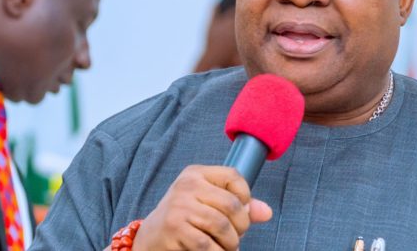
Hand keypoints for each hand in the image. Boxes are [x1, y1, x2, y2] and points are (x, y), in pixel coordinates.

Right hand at [132, 165, 271, 249]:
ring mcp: (179, 206)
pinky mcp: (174, 228)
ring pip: (222, 226)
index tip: (243, 211)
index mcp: (196, 173)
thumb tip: (266, 212)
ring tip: (228, 247)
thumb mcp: (208, 204)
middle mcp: (187, 185)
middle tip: (237, 236)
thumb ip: (238, 205)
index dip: (246, 195)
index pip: (233, 175)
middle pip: (232, 204)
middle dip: (241, 226)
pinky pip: (207, 244)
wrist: (149, 238)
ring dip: (231, 243)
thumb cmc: (185, 219)